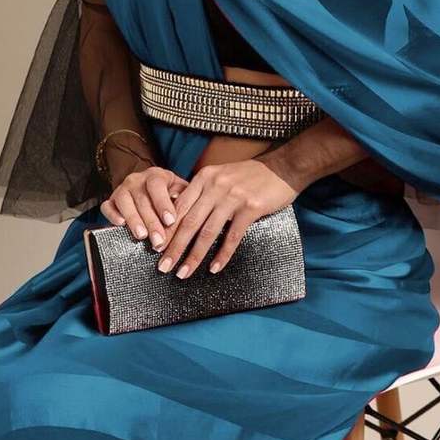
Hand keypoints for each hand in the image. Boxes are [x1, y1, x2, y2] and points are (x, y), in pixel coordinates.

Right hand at [100, 166, 189, 249]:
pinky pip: (107, 206)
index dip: (163, 203)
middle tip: (158, 240)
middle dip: (151, 222)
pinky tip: (120, 224)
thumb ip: (182, 197)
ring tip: (142, 235)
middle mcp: (137, 179)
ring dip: (133, 219)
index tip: (170, 221)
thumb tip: (179, 204)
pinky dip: (112, 215)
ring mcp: (122, 189)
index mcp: (156, 175)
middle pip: (142, 199)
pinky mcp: (110, 200)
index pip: (157, 185)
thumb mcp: (181, 192)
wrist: (154, 193)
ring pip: (124, 201)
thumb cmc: (171, 195)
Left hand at [155, 156, 301, 278]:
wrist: (283, 167)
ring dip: (194, 256)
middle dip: (173, 247)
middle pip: (189, 222)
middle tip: (162, 267)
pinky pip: (232, 236)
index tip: (155, 249)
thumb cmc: (251, 175)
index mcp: (204, 178)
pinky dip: (222, 254)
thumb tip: (182, 216)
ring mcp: (233, 196)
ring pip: (208, 232)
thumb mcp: (221, 175)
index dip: (166, 230)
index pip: (179, 207)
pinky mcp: (250, 207)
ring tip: (183, 273)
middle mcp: (215, 186)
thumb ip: (203, 192)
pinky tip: (214, 268)